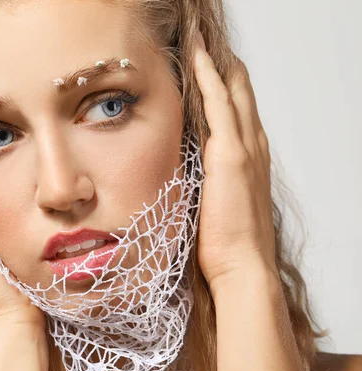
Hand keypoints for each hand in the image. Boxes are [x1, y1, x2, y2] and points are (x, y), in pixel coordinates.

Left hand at [193, 32, 276, 292]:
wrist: (241, 267)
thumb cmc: (225, 244)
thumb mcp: (213, 205)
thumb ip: (203, 182)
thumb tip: (180, 172)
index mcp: (247, 161)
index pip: (237, 114)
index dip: (225, 89)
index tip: (209, 70)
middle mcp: (252, 148)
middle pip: (240, 96)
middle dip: (223, 69)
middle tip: (206, 46)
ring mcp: (244, 148)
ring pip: (231, 92)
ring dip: (215, 64)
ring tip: (199, 42)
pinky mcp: (231, 153)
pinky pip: (219, 103)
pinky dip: (208, 77)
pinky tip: (197, 57)